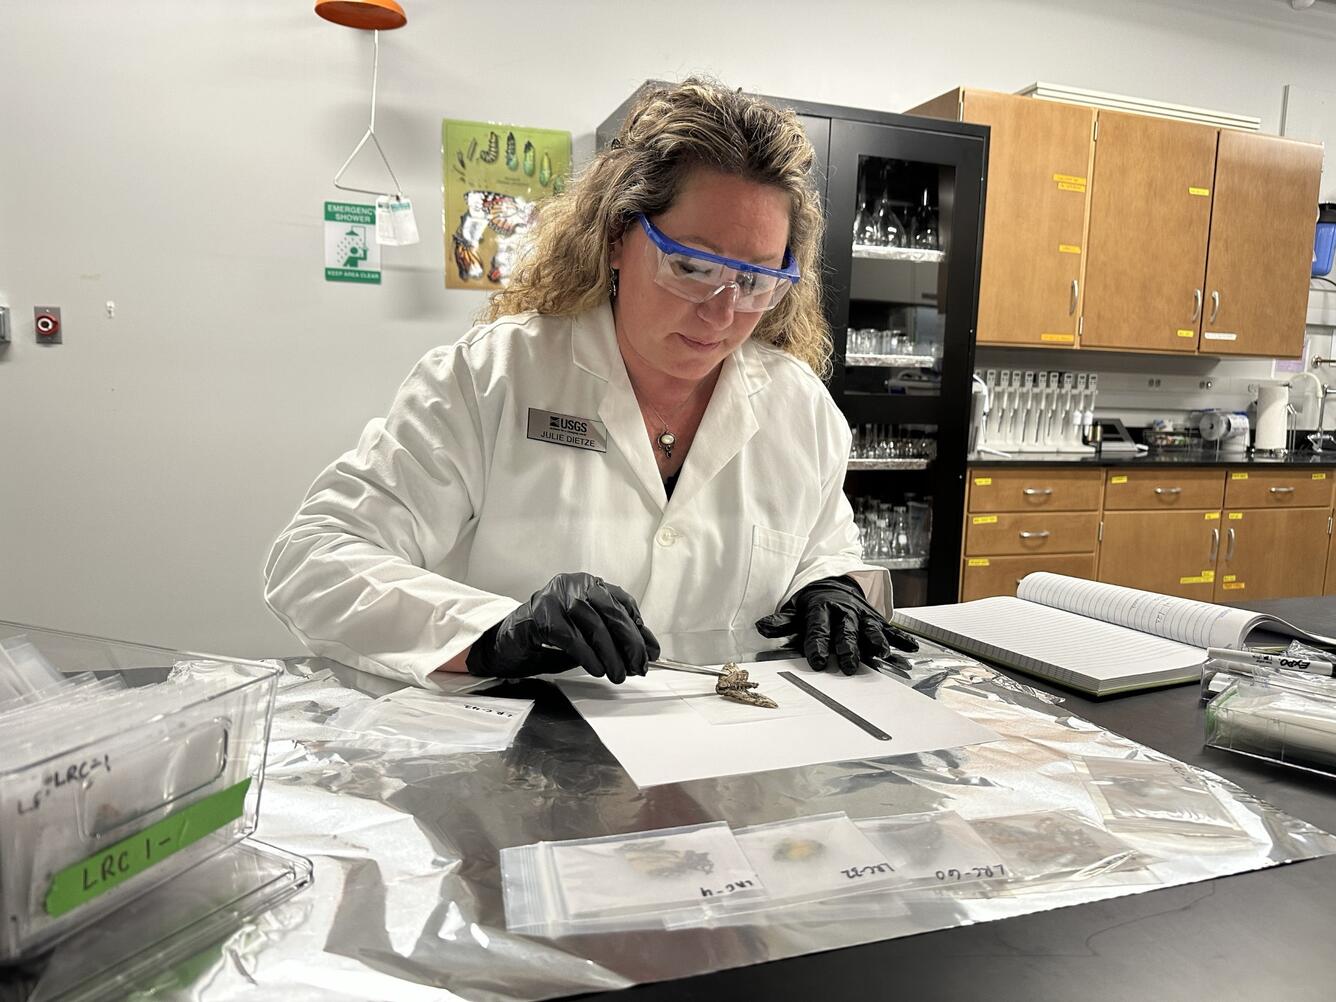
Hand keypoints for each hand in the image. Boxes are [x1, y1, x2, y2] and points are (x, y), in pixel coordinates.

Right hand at [466, 572, 659, 682]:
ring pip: (592, 623)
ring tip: (617, 674)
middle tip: (638, 666)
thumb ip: (616, 639)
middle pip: (610, 611)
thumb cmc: (550, 638)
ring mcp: (554, 597)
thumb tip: (648, 652)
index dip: (639, 628)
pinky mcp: (540, 615)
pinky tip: (596, 668)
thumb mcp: (588, 636)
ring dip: (610, 653)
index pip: (621, 602)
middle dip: (629, 642)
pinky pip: (571, 636)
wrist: (508, 644)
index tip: (650, 652)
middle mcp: (572, 584)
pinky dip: (587, 655)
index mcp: (587, 584)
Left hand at [754, 576, 917, 675]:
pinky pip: (890, 628)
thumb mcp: (794, 610)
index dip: (816, 645)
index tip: (815, 661)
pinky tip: (911, 648)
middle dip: (848, 647)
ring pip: (871, 627)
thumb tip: (761, 627)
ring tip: (881, 653)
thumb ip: (781, 622)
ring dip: (876, 640)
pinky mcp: (877, 618)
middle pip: (846, 631)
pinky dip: (901, 638)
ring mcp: (863, 615)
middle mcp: (844, 612)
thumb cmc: (813, 604)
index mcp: (822, 610)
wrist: (834, 583)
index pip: (818, 629)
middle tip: (848, 665)